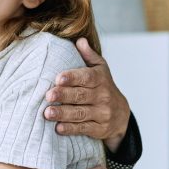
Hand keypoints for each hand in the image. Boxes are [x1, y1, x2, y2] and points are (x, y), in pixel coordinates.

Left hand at [43, 37, 129, 151]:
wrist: (121, 114)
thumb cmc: (103, 86)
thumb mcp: (100, 69)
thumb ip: (89, 55)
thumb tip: (80, 40)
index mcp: (100, 79)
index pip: (86, 77)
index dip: (72, 78)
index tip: (58, 78)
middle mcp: (103, 96)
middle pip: (81, 96)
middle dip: (64, 96)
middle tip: (48, 96)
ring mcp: (102, 114)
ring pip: (80, 113)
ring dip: (63, 114)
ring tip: (47, 113)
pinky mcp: (99, 129)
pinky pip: (83, 129)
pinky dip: (70, 129)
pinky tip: (58, 128)